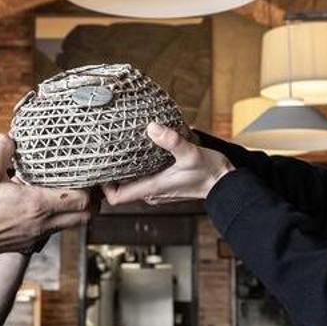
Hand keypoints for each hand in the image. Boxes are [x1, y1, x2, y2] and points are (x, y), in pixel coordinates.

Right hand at [0, 134, 95, 255]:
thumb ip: (1, 149)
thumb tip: (9, 138)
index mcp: (37, 205)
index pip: (81, 201)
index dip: (90, 188)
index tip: (86, 175)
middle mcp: (41, 224)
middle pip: (84, 218)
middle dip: (90, 203)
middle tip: (84, 186)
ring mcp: (33, 237)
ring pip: (68, 226)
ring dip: (72, 212)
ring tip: (63, 194)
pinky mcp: (24, 244)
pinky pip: (49, 232)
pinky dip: (54, 220)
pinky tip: (40, 206)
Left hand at [102, 123, 232, 205]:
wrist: (226, 185)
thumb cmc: (209, 173)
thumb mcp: (190, 153)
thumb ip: (172, 141)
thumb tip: (152, 128)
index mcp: (152, 188)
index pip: (116, 197)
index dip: (103, 186)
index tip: (100, 168)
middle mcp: (152, 193)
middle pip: (121, 189)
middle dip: (113, 174)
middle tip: (106, 154)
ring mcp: (159, 191)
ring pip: (133, 183)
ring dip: (126, 170)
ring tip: (121, 150)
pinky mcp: (166, 186)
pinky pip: (145, 179)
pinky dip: (139, 169)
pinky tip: (142, 152)